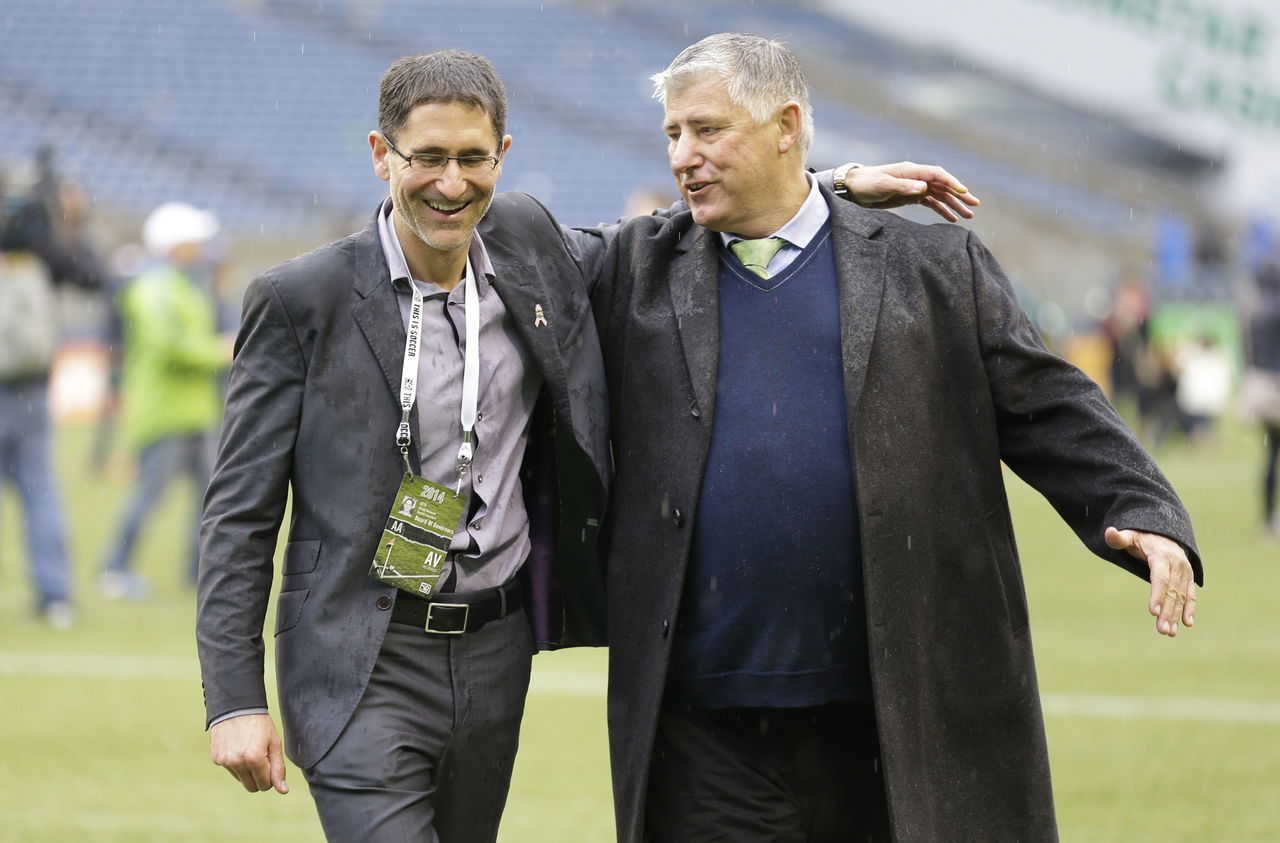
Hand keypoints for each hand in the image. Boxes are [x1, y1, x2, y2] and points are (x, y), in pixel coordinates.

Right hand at [209, 713, 288, 793]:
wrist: (236, 707)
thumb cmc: (259, 725)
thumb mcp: (274, 743)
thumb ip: (278, 768)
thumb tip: (283, 791)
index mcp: (254, 759)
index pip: (265, 785)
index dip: (271, 778)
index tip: (271, 765)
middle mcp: (237, 762)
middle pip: (251, 787)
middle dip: (259, 778)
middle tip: (262, 760)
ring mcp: (224, 762)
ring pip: (241, 779)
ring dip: (247, 771)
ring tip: (249, 750)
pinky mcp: (216, 759)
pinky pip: (230, 770)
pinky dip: (236, 763)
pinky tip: (238, 747)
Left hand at [845, 161, 979, 222]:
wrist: (852, 188)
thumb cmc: (866, 184)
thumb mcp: (883, 185)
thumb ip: (904, 186)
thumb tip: (924, 187)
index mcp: (911, 171)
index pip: (937, 175)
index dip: (951, 183)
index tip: (964, 192)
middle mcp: (916, 178)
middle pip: (943, 185)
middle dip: (960, 195)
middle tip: (974, 206)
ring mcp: (915, 187)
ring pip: (940, 195)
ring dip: (954, 205)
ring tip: (967, 216)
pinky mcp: (911, 197)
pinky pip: (931, 203)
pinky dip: (941, 210)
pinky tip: (951, 219)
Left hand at [1104, 527, 1196, 636]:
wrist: (1165, 534)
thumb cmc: (1142, 537)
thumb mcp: (1130, 535)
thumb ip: (1119, 538)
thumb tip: (1109, 532)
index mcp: (1161, 556)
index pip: (1160, 578)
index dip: (1157, 595)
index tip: (1153, 612)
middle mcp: (1177, 565)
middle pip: (1172, 591)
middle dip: (1167, 612)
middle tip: (1162, 630)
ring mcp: (1185, 572)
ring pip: (1181, 596)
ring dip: (1176, 614)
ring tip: (1169, 632)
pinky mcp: (1188, 578)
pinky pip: (1190, 594)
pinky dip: (1190, 608)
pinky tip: (1187, 623)